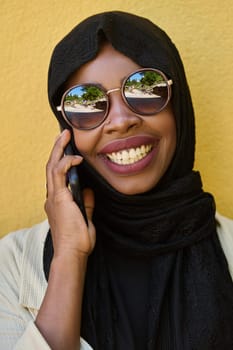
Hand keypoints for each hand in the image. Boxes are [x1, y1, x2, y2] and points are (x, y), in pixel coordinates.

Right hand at [45, 129, 95, 258]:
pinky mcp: (58, 198)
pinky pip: (59, 175)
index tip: (68, 150)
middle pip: (51, 167)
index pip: (57, 176)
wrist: (73, 254)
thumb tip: (88, 190)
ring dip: (58, 150)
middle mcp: (52, 197)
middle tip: (63, 135)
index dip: (60, 161)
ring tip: (64, 136)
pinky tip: (75, 157)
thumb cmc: (78, 240)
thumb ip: (86, 203)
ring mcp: (53, 197)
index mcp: (57, 201)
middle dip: (57, 149)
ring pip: (52, 167)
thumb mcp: (85, 218)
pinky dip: (66, 163)